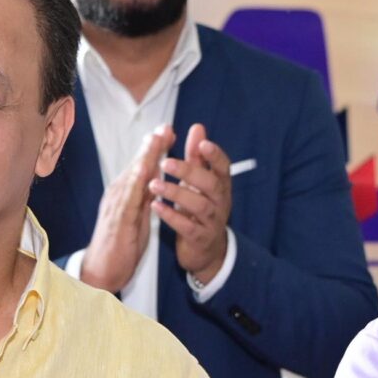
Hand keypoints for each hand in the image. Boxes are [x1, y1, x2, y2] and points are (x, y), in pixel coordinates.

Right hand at [77, 128, 170, 293]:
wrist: (102, 270)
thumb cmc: (121, 243)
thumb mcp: (138, 215)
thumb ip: (146, 194)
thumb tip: (156, 176)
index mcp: (125, 193)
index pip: (141, 165)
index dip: (153, 147)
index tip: (166, 130)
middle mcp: (118, 195)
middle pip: (136, 165)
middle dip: (150, 146)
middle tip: (164, 127)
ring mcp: (116, 207)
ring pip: (132, 177)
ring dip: (144, 157)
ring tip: (156, 140)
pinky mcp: (118, 222)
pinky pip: (129, 199)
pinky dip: (137, 182)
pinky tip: (145, 170)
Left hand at [153, 123, 231, 285]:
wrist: (205, 250)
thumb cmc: (200, 208)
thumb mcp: (200, 182)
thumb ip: (198, 156)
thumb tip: (198, 127)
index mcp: (221, 185)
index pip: (223, 167)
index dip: (215, 155)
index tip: (203, 143)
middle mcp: (221, 202)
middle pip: (211, 184)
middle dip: (189, 171)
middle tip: (166, 161)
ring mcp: (212, 221)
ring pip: (199, 205)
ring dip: (175, 193)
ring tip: (154, 183)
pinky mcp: (200, 238)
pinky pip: (187, 227)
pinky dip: (171, 216)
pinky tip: (155, 206)